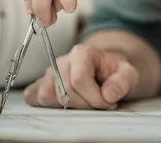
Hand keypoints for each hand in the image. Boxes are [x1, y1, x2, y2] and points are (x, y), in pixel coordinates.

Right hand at [23, 44, 139, 109]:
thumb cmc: (114, 73)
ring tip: (84, 103)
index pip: (79, 80)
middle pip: (64, 91)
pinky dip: (45, 104)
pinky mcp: (41, 85)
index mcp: (82, 53)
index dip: (95, 97)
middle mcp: (62, 61)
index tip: (108, 102)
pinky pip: (32, 96)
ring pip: (47, 96)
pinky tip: (65, 105)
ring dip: (68, 107)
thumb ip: (123, 82)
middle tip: (99, 104)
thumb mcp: (128, 74)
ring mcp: (50, 74)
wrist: (105, 73)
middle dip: (85, 105)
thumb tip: (109, 94)